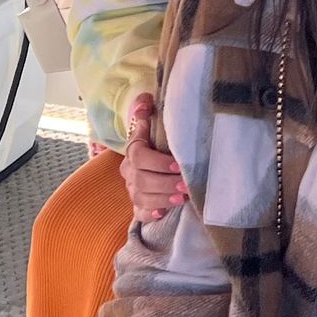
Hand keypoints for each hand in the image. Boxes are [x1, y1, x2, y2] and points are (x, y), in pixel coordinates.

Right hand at [122, 90, 185, 225]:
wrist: (155, 161)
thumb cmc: (160, 141)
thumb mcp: (155, 125)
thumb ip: (147, 112)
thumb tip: (145, 101)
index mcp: (134, 151)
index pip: (139, 155)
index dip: (158, 162)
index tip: (178, 165)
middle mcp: (129, 172)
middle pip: (142, 180)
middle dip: (165, 183)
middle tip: (186, 185)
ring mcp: (133, 190)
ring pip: (141, 198)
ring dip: (163, 199)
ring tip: (183, 197)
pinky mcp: (138, 206)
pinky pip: (139, 214)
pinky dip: (150, 214)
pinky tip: (163, 213)